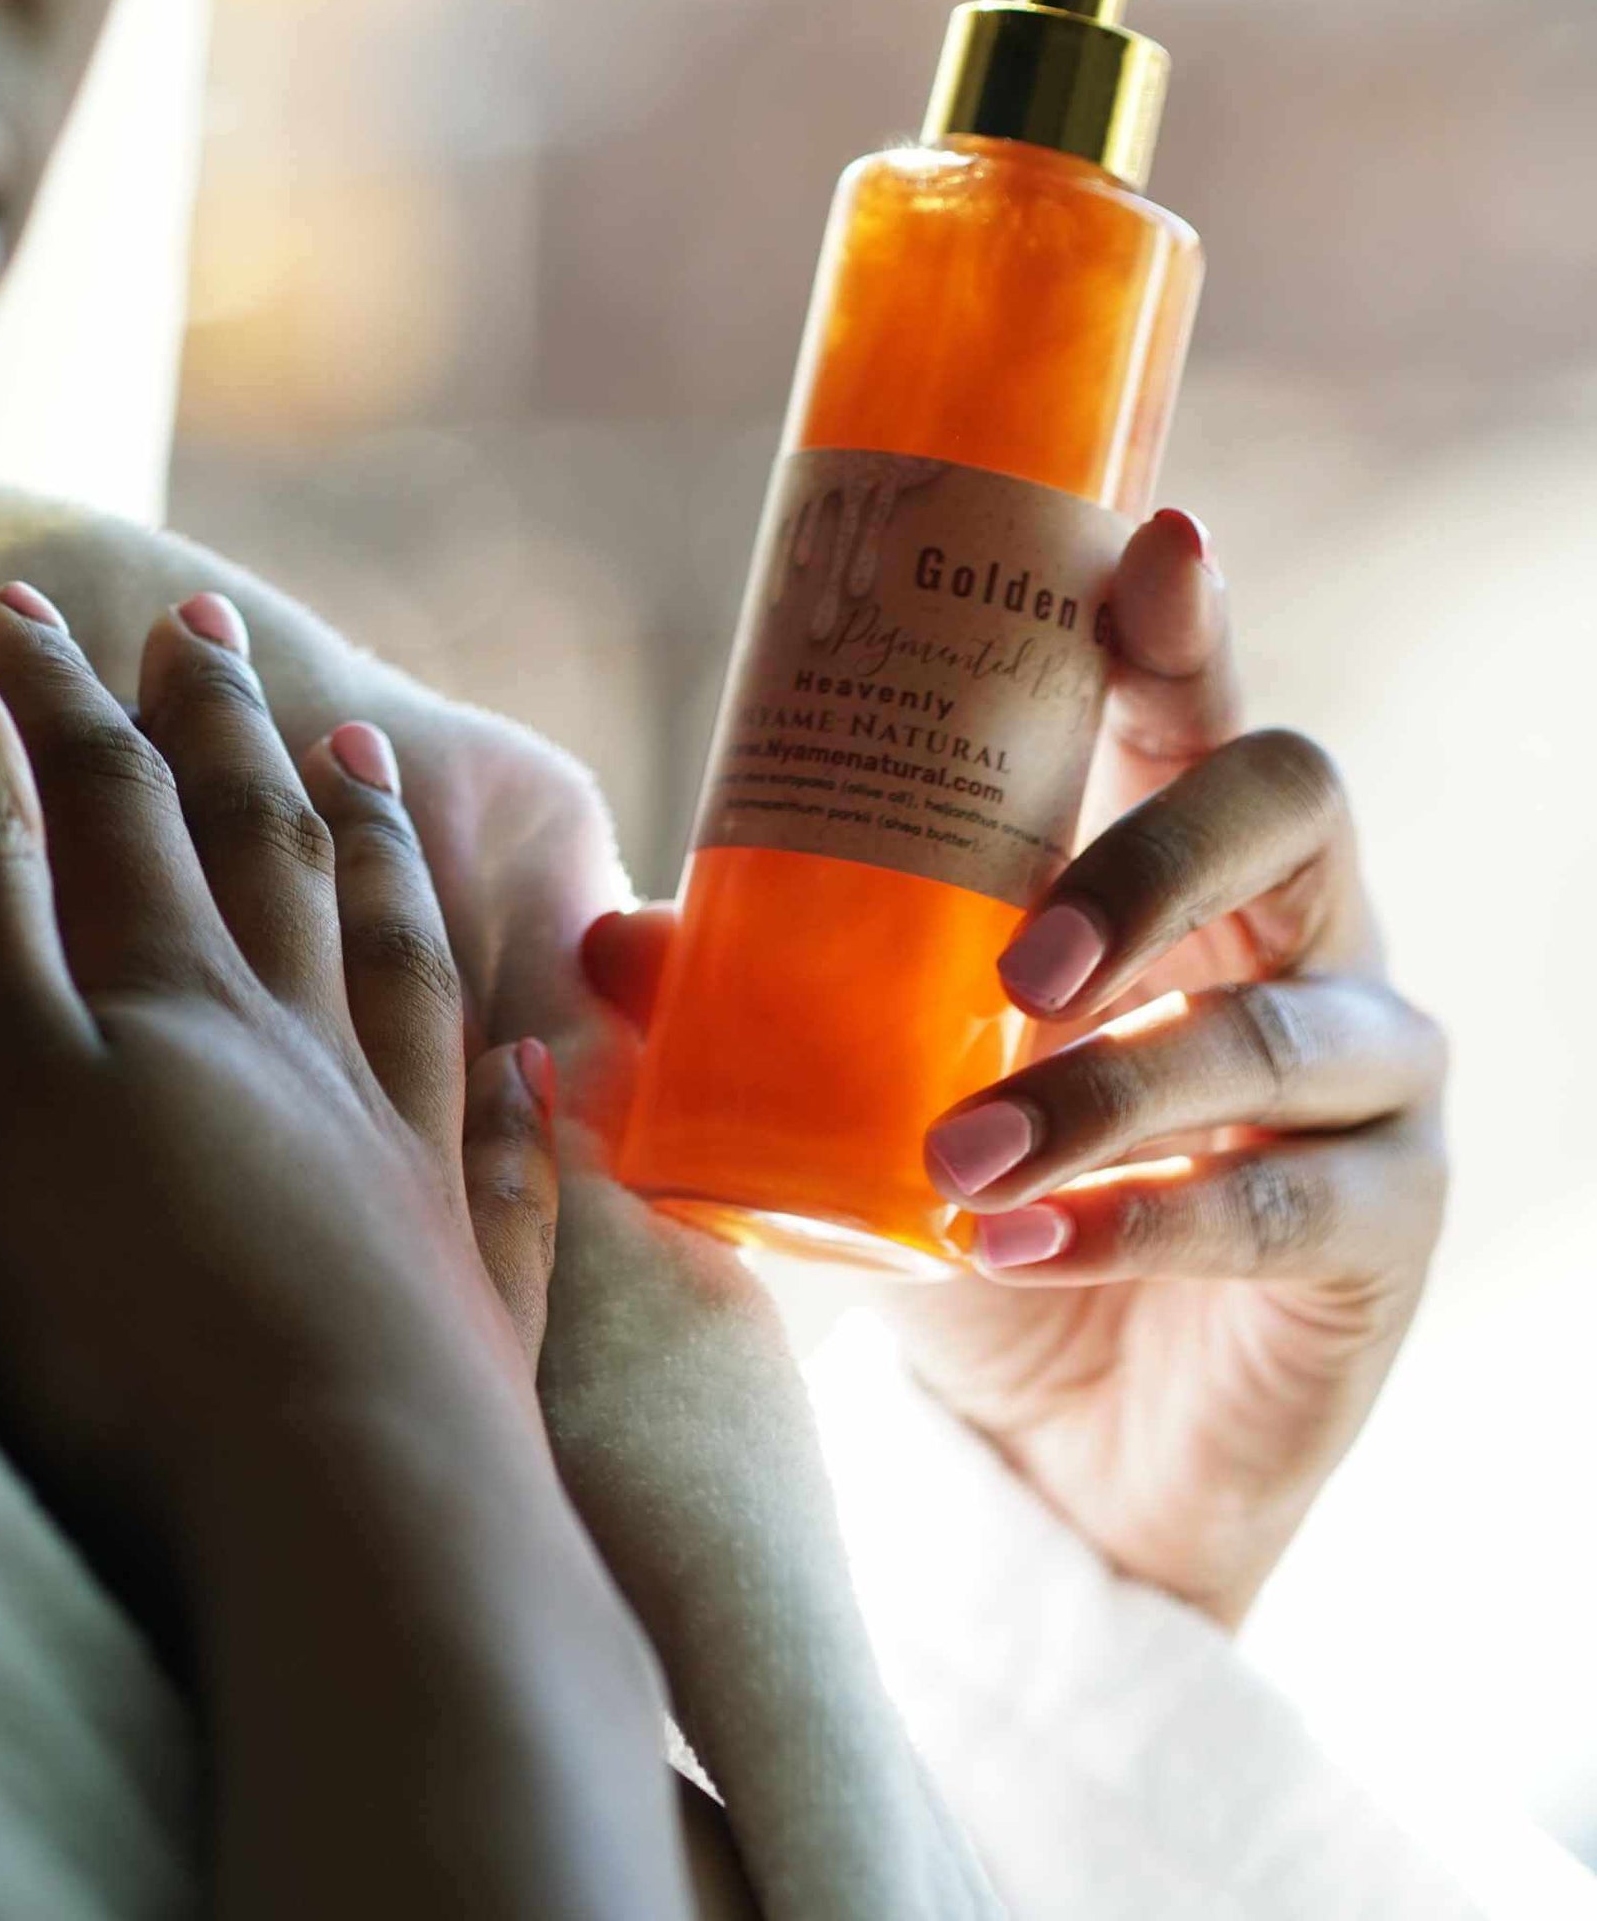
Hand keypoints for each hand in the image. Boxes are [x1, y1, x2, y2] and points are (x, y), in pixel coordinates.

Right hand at [0, 589, 557, 1573]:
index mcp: (184, 1000)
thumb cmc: (133, 1305)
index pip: (115, 807)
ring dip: (372, 858)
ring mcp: (405, 1169)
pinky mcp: (465, 1301)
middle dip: (226, 734)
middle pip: (267, 854)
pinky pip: (502, 1167)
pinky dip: (517, 1104)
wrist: (344, 1514)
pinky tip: (540, 1068)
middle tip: (215, 627)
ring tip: (373, 765)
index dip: (62, 701)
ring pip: (394, 970)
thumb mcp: (0, 1077)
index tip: (26, 610)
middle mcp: (310, 1055)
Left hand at [589, 510, 1448, 1630]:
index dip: (1187, 622)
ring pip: (1277, 1028)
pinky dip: (1136, 1222)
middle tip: (1015, 966)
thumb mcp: (864, 1089)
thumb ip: (765, 1004)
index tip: (1152, 549)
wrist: (1067, 1447)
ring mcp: (1367, 1069)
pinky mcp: (1384, 1218)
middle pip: (1284, 804)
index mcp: (1176, 851)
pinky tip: (1019, 1248)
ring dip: (1107, 1090)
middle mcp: (1301, 925)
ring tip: (960, 1163)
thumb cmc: (983, 1201)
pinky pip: (1278, 1203)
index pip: (1195, 703)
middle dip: (1146, 863)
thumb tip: (610, 943)